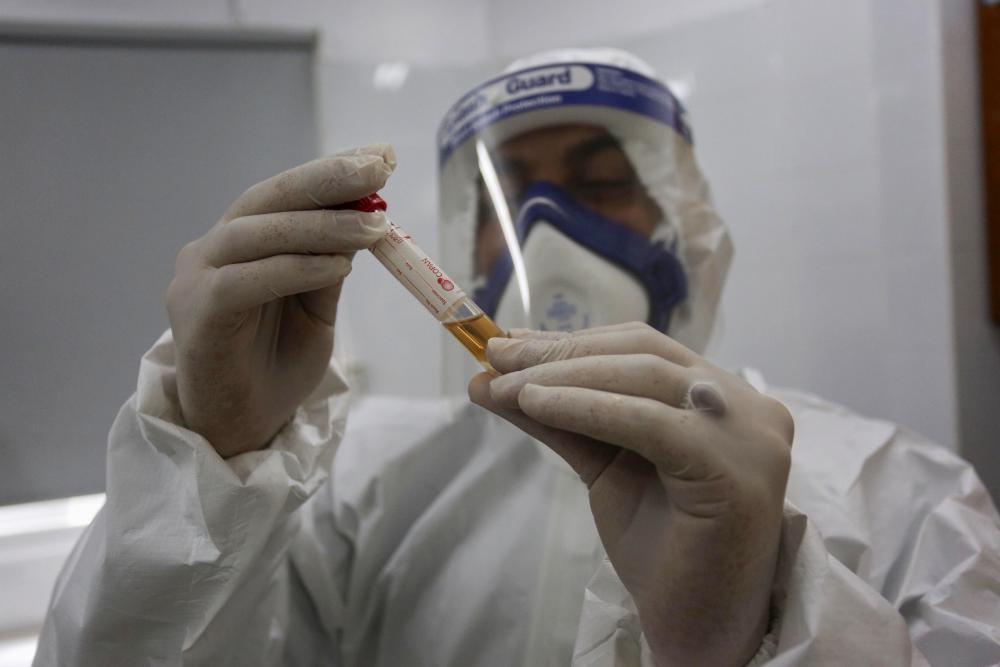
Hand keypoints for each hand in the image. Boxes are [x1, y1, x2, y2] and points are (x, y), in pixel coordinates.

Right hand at [166, 145, 394, 456]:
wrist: (239, 427)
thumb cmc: (275, 366)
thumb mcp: (315, 310)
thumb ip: (329, 267)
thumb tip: (366, 219)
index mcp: (238, 244)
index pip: (284, 195)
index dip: (331, 173)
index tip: (381, 156)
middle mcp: (210, 251)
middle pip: (267, 199)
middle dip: (326, 181)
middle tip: (378, 169)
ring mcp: (196, 279)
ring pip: (258, 233)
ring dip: (322, 226)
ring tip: (375, 225)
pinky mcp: (196, 313)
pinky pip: (247, 280)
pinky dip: (296, 268)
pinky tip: (340, 266)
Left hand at [468, 322, 792, 665]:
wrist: (697, 625)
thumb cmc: (660, 547)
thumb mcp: (603, 464)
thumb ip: (560, 417)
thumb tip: (489, 378)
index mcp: (723, 398)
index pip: (642, 348)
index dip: (574, 342)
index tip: (509, 346)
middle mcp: (747, 406)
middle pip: (641, 354)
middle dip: (560, 353)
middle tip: (494, 358)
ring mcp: (749, 434)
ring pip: (642, 378)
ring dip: (562, 376)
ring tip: (503, 384)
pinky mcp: (735, 468)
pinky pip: (647, 421)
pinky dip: (585, 407)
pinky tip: (534, 404)